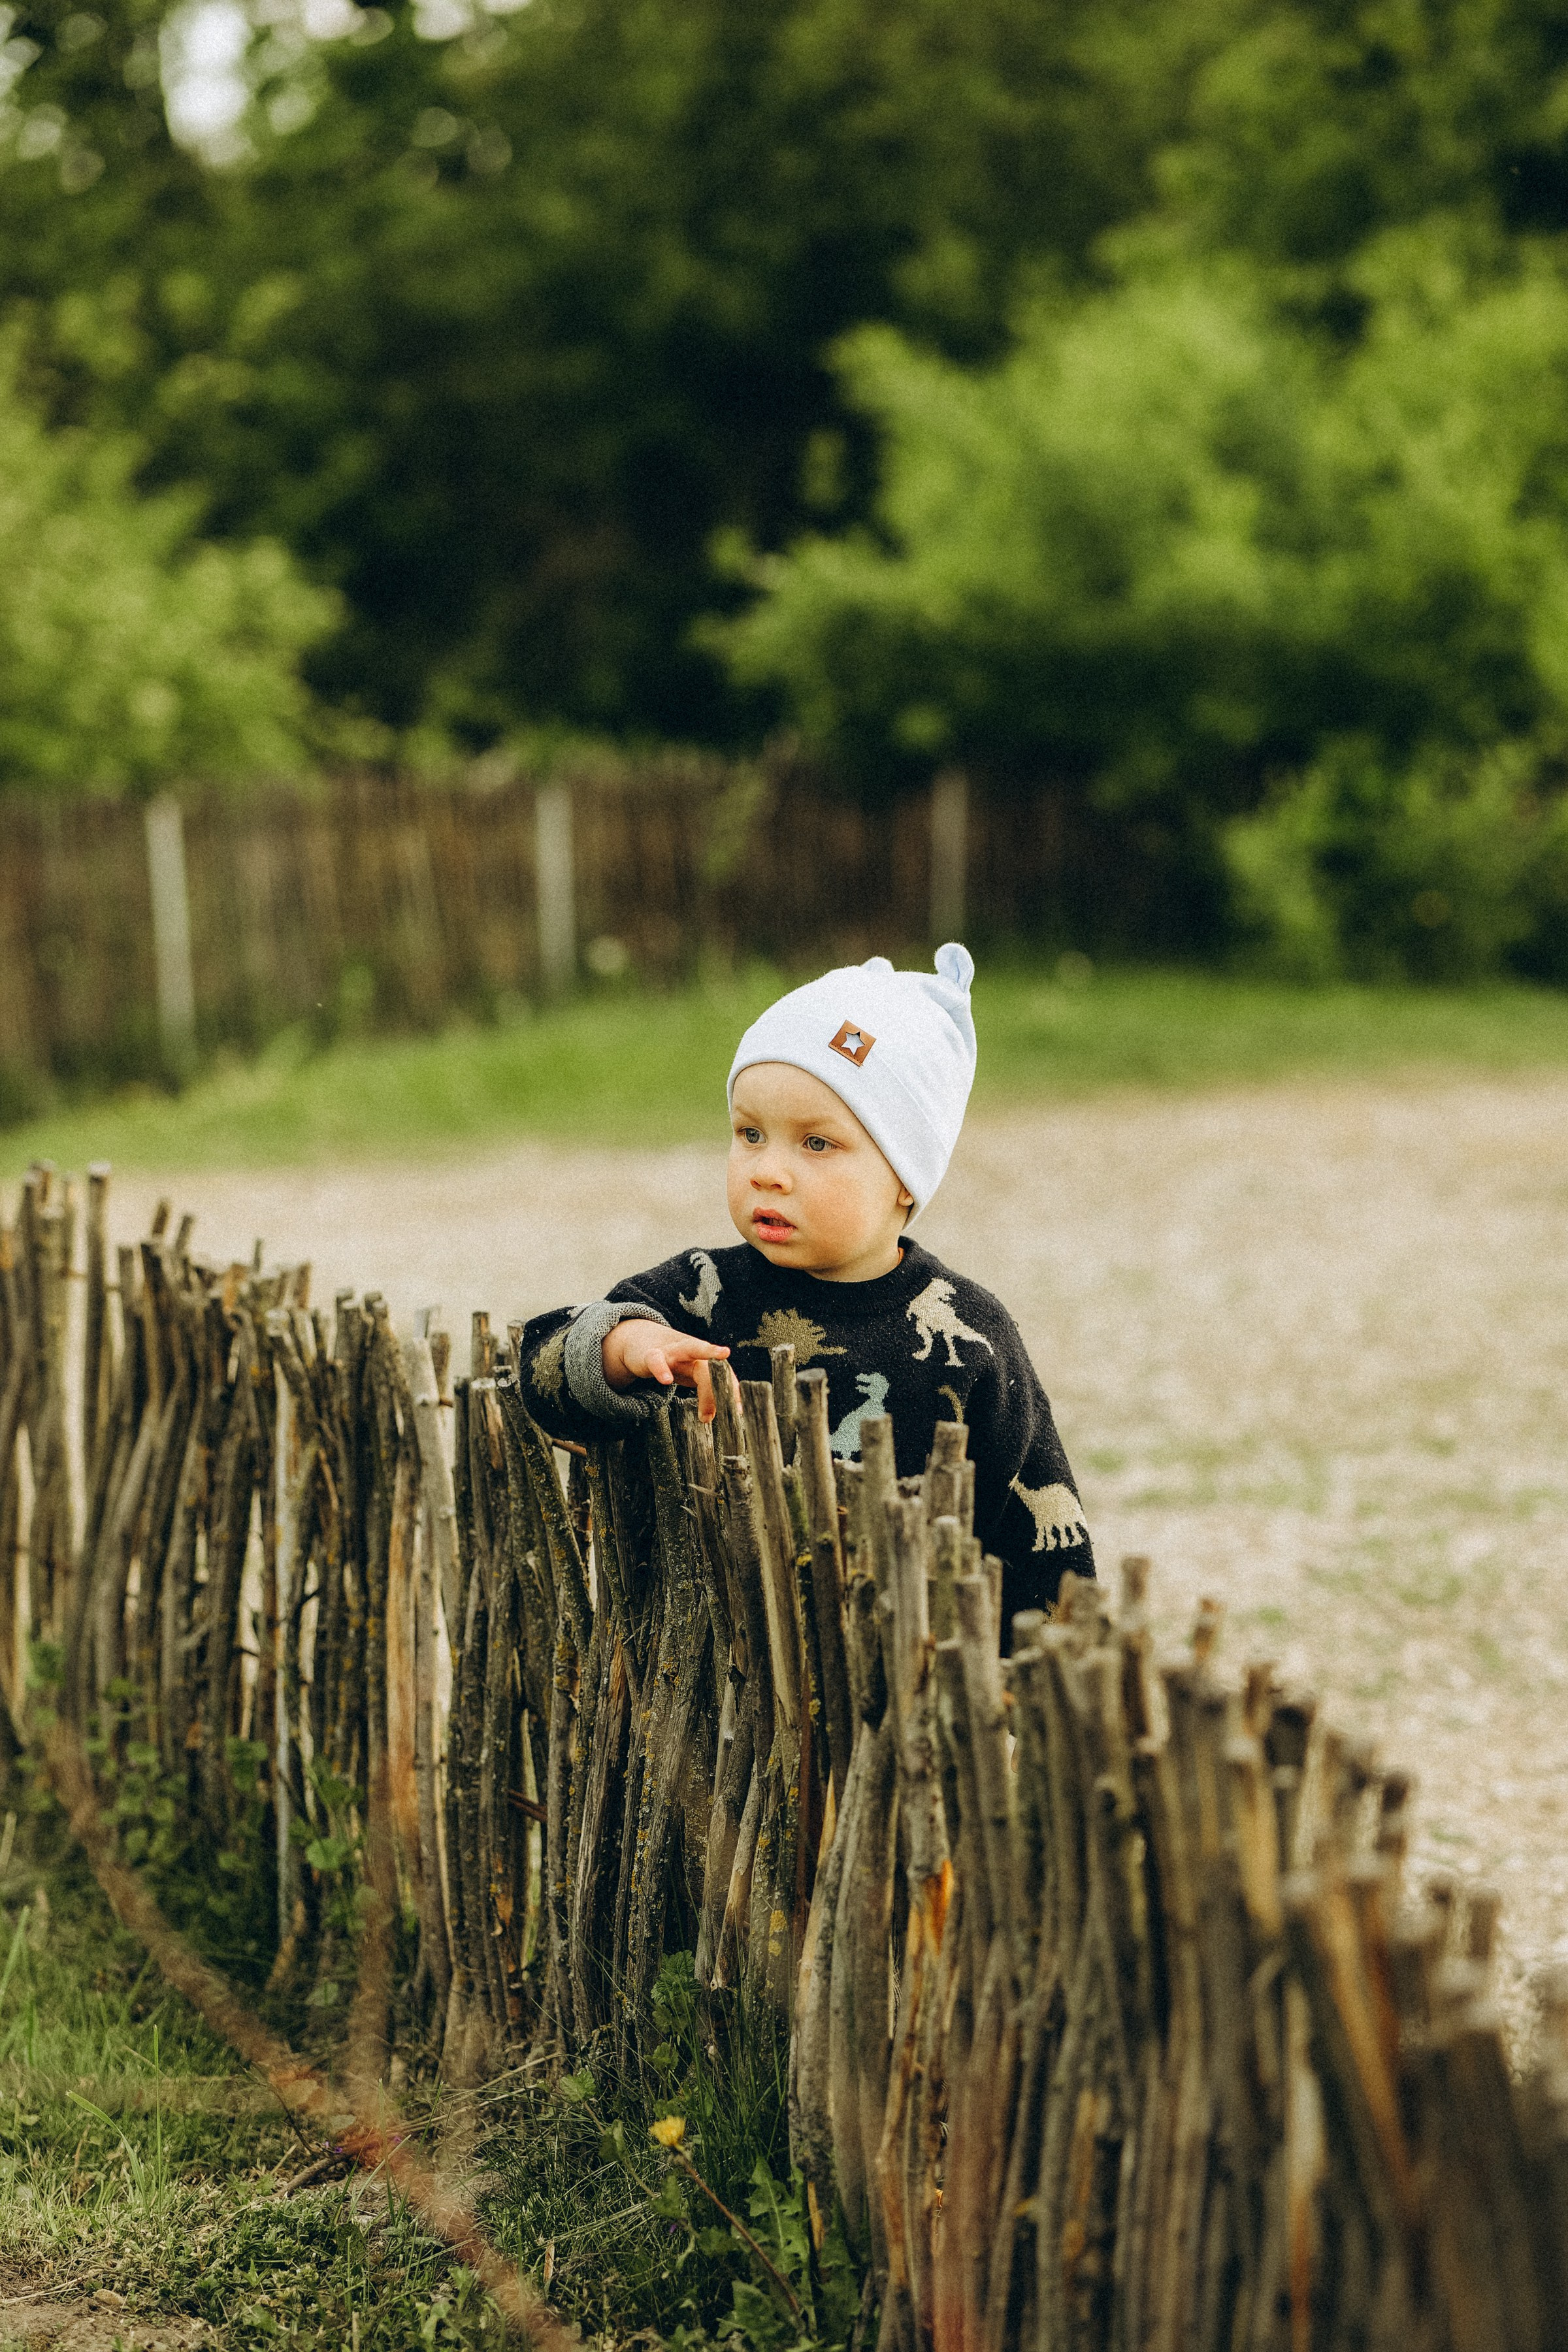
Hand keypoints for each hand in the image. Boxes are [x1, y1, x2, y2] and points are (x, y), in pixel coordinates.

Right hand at [602, 1319, 729, 1420]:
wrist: (640, 1344)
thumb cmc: (672, 1362)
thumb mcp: (691, 1374)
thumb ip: (707, 1389)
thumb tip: (717, 1415)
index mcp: (703, 1360)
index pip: (722, 1374)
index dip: (732, 1390)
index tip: (738, 1410)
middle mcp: (692, 1353)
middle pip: (713, 1362)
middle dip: (725, 1379)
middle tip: (732, 1402)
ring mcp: (672, 1351)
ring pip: (693, 1347)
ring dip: (709, 1349)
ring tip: (724, 1355)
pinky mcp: (651, 1355)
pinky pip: (657, 1360)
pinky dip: (661, 1369)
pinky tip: (666, 1380)